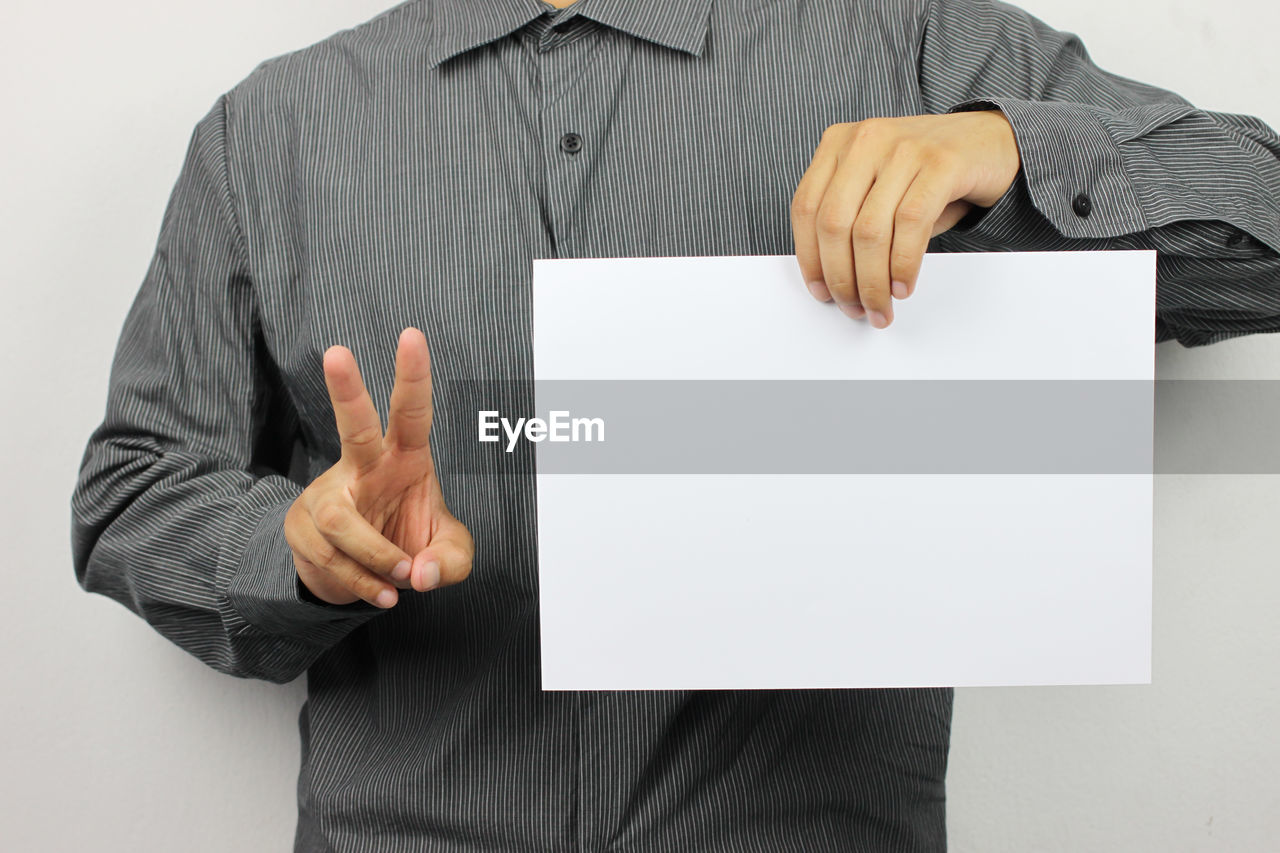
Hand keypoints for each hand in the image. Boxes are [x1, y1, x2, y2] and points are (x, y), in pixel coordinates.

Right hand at [284, 327, 473, 607]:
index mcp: (405, 457)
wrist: (364, 577)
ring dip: (377, 557)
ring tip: (400, 578)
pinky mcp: (303, 526)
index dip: (414, 375)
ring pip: (344, 521)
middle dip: (345, 390)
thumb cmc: (412, 545)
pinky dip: (362, 582)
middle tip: (337, 352)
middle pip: (354, 424)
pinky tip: (380, 592)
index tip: (412, 337)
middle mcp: (363, 466)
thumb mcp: (449, 556)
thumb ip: (450, 562)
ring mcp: (328, 494)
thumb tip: (423, 572)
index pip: (412, 412)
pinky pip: (331, 557)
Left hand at [791, 110, 1020, 327]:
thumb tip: (833, 282)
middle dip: (842, 278)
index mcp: (839, 143)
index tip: (820, 292)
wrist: (991, 142)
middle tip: (855, 308)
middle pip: (834, 224)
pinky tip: (904, 286)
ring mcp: (903, 147)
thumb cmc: (927, 173)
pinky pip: (911, 225)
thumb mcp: (877, 188)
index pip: (806, 208)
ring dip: (873, 282)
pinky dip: (904, 265)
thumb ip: (850, 221)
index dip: (810, 258)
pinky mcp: (941, 162)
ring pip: (870, 231)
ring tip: (880, 307)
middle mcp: (866, 139)